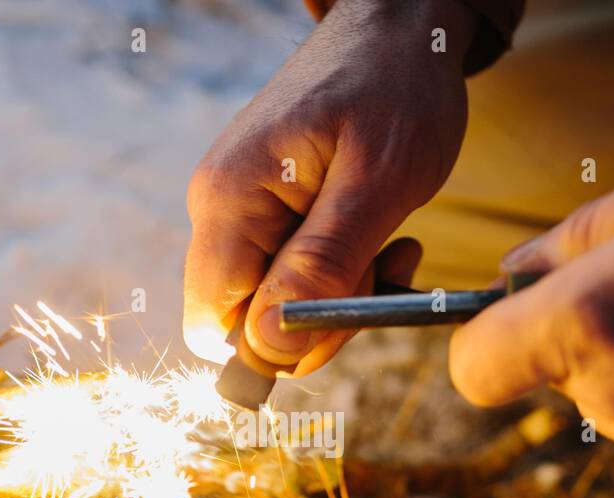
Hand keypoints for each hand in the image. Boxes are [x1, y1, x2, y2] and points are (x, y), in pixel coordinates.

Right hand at [183, 0, 474, 375]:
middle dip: (320, 319)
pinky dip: (343, 273)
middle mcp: (219, 209)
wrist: (399, 25)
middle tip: (382, 274)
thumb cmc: (395, 87)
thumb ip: (324, 264)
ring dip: (341, 295)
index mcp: (230, 201)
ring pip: (277, 303)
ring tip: (392, 246)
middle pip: (246, 322)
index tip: (344, 319)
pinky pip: (293, 274)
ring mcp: (241, 210)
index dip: (276, 348)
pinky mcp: (267, 210)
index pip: (214, 326)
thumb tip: (269, 344)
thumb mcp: (377, 183)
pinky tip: (382, 239)